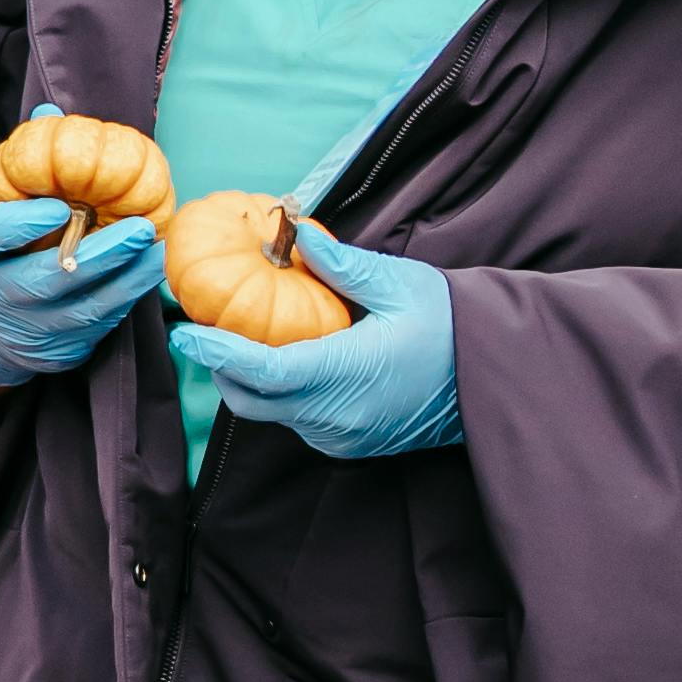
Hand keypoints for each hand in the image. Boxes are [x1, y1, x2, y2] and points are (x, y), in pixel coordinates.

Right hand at [0, 194, 164, 392]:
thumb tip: (53, 119)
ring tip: (159, 249)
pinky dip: (130, 295)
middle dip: (98, 255)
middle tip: (139, 229)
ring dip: (128, 278)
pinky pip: (100, 324)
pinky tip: (154, 270)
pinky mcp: (60, 349)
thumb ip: (24, 175)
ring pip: (82, 307)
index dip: (19, 225)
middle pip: (44, 280)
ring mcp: (29, 327)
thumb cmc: (3, 250)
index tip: (59, 207)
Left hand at [172, 223, 459, 459]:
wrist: (495, 381)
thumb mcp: (400, 285)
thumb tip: (298, 237)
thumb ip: (343, 267)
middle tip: (203, 328)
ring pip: (273, 413)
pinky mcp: (350, 443)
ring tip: (241, 337)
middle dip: (221, 367)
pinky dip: (279, 392)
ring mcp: (343, 436)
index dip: (217, 351)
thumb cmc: (453, 326)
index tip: (186, 331)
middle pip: (253, 400)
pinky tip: (283, 358)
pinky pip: (297, 420)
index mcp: (347, 374)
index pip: (262, 370)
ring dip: (250, 380)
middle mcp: (338, 416)